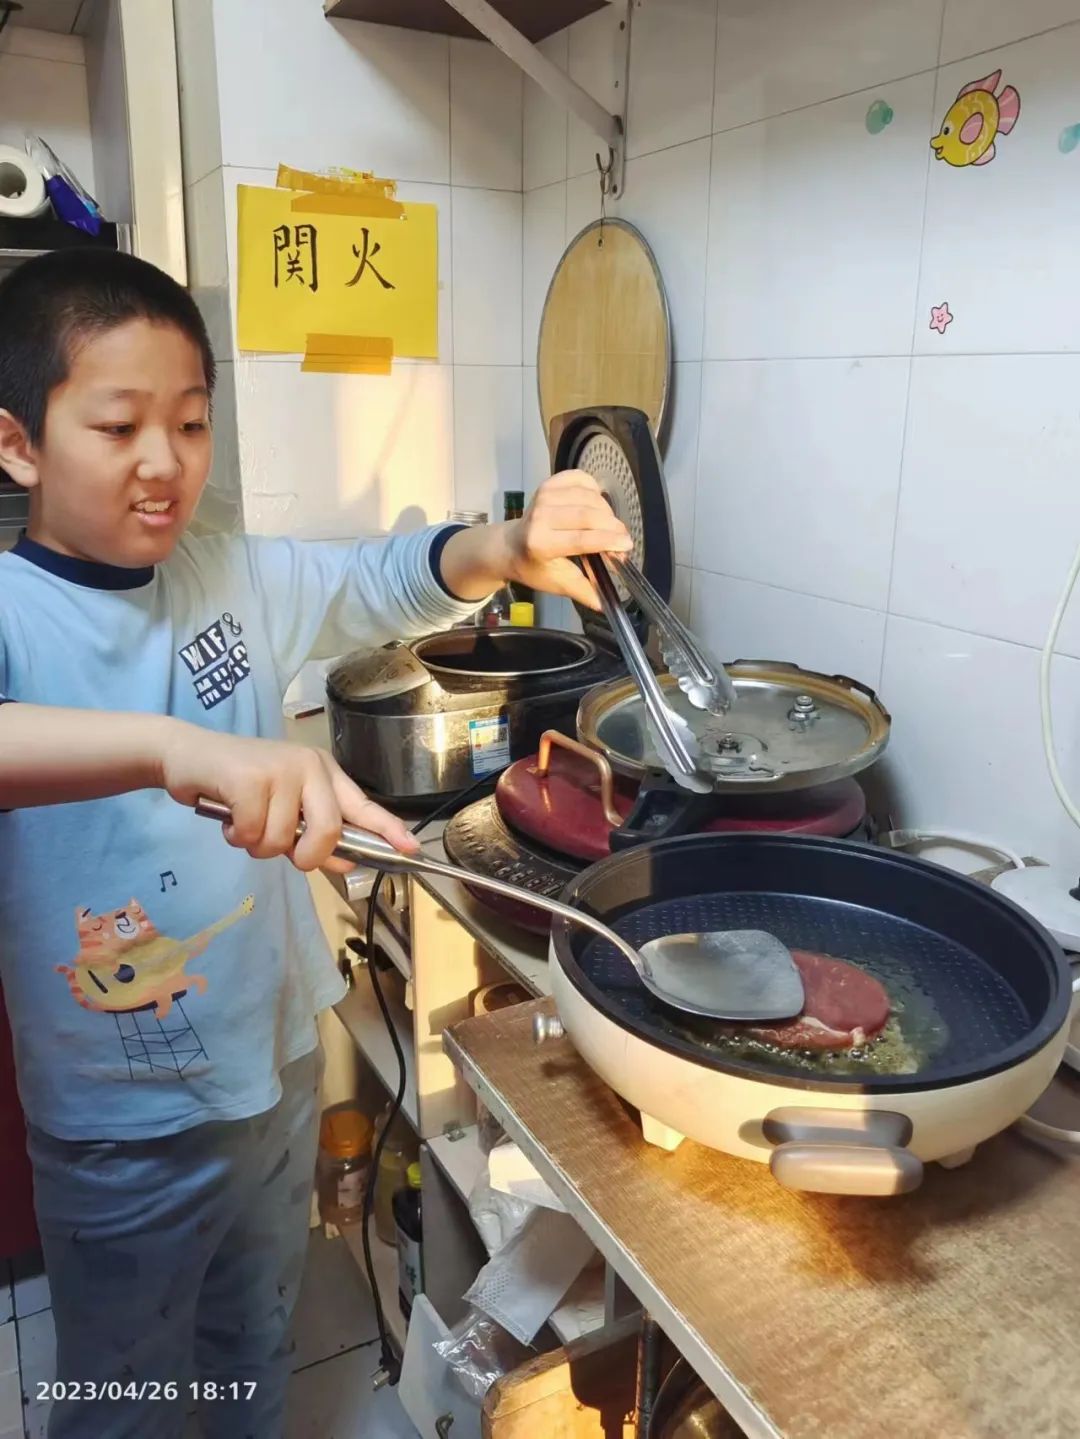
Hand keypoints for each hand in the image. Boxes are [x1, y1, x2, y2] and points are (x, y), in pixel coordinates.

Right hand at [160, 722, 418, 872]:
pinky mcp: (250, 779)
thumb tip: (344, 862)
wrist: (185, 755)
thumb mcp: (282, 809)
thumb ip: (313, 833)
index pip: (363, 804)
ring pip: (283, 841)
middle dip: (306, 856)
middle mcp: (308, 765)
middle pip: (329, 831)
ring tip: (244, 822)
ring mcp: (281, 769)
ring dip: (258, 845)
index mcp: (322, 772)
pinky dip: (238, 836)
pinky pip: (254, 833)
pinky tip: (229, 817)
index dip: (388, 830)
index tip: (410, 850)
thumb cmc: (237, 785)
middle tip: (281, 850)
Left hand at [437, 471, 631, 607]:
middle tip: (622, 538)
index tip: (627, 545)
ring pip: (589, 496)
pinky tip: (596, 504)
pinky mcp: (549, 484)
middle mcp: (541, 516)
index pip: (581, 539)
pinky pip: (581, 479)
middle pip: (588, 515)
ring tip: (609, 526)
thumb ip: (583, 591)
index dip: (608, 540)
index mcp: (541, 544)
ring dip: (607, 511)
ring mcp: (544, 496)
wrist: (509, 546)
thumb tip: (606, 604)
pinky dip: (595, 489)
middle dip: (613, 526)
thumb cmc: (534, 567)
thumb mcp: (557, 583)